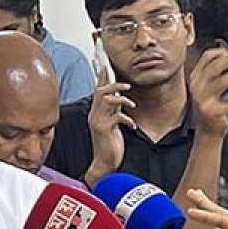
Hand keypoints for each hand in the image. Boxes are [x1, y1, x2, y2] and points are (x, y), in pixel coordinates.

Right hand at [85, 65, 135, 184]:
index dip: (102, 78)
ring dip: (122, 99)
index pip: (97, 91)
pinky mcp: (105, 129)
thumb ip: (112, 111)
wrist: (104, 163)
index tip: (105, 65)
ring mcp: (98, 121)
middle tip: (127, 85)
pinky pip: (117, 117)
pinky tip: (133, 127)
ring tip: (132, 104)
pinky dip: (128, 120)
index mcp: (95, 112)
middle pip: (101, 92)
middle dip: (114, 85)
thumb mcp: (110, 124)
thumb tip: (119, 99)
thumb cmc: (109, 144)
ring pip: (107, 101)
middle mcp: (94, 115)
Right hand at [188, 48, 227, 136]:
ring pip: (220, 83)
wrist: (206, 131)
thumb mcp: (208, 87)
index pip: (206, 58)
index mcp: (196, 77)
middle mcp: (197, 86)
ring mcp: (202, 99)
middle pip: (214, 67)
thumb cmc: (212, 106)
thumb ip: (216, 74)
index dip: (220, 52)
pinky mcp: (211, 112)